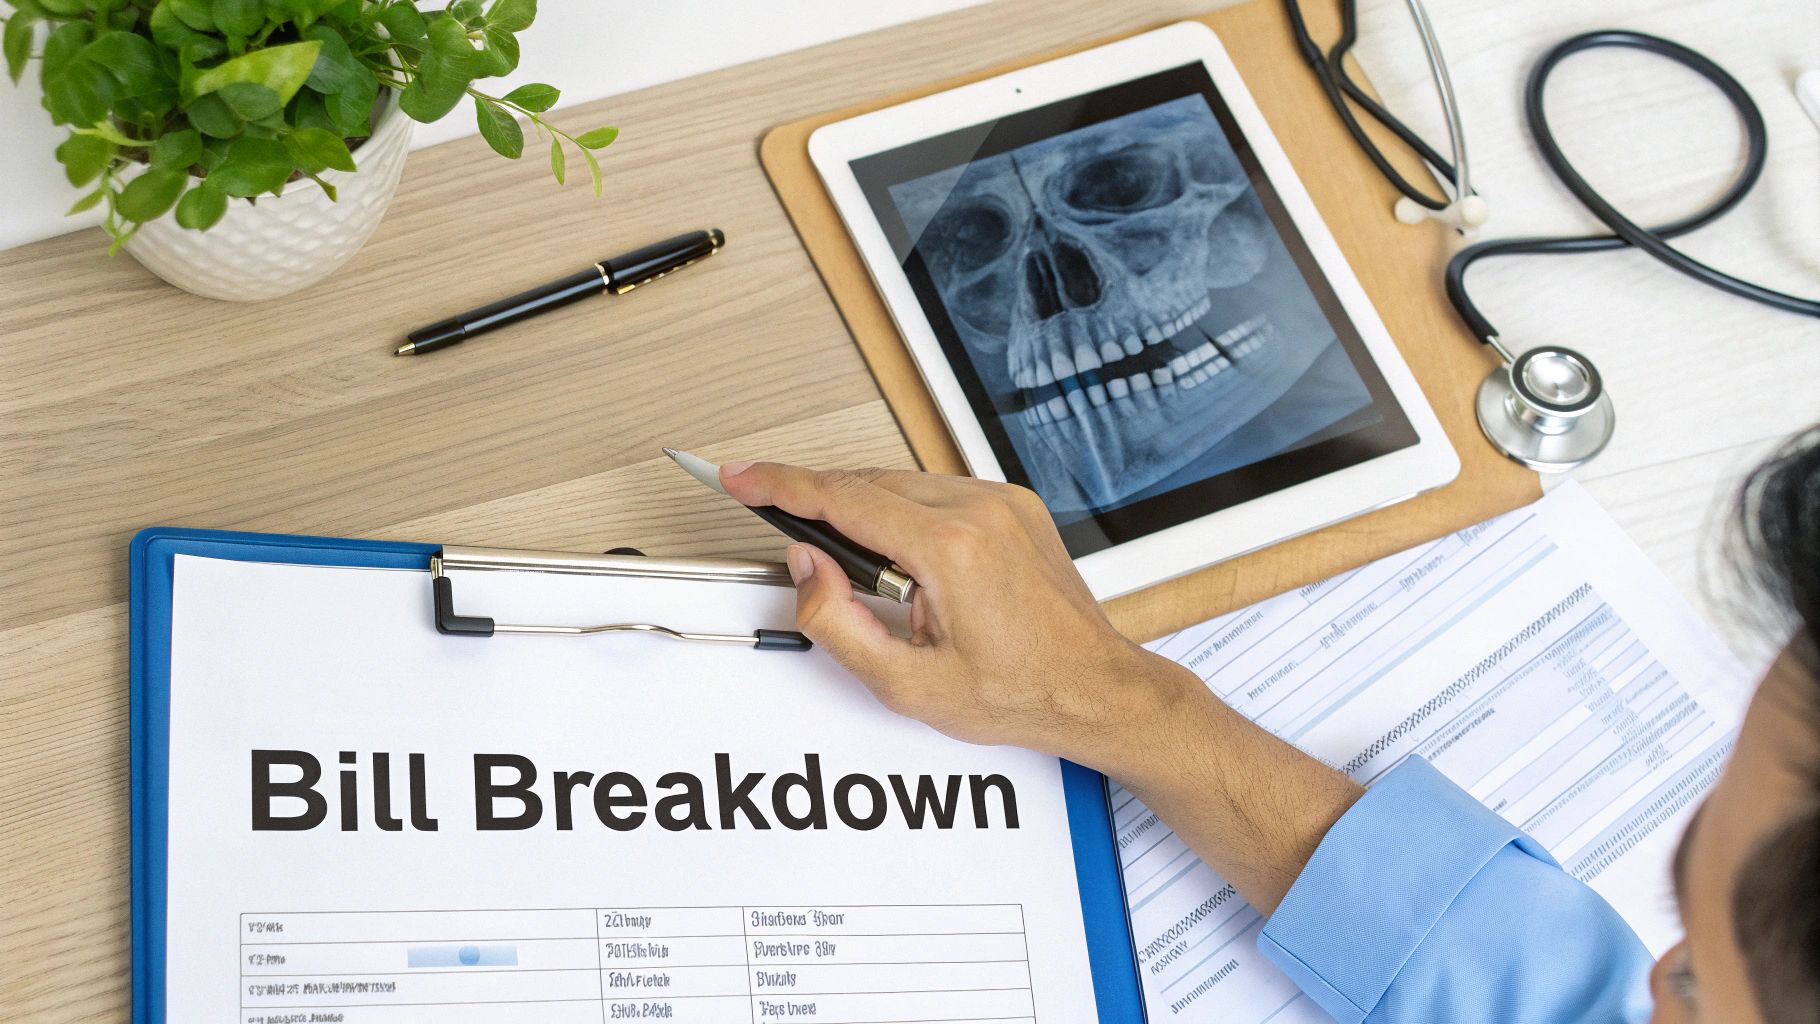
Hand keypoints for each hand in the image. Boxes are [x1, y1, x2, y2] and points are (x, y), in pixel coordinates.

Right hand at [721, 460, 1360, 912]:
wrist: (1097, 689)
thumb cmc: (1020, 693)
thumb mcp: (908, 685)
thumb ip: (838, 623)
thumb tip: (807, 568)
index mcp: (950, 551)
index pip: (843, 499)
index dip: (780, 484)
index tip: (740, 476)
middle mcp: (979, 512)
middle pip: (868, 484)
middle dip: (815, 500)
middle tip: (775, 519)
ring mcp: (1002, 504)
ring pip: (902, 484)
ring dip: (861, 508)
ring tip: (845, 560)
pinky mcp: (1016, 506)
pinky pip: (938, 492)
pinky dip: (903, 511)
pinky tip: (896, 553)